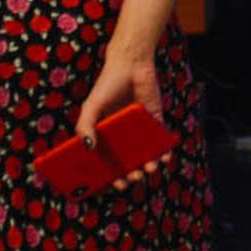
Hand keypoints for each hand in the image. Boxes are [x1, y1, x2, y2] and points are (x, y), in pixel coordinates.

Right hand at [75, 51, 170, 184]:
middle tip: (133, 179)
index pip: (106, 160)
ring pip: (145, 153)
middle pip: (127, 161)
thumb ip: (86, 126)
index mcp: (104, 134)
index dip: (110, 175)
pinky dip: (164, 149)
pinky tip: (165, 156)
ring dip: (149, 164)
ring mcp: (139, 129)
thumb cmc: (107, 85)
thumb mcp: (91, 106)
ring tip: (150, 169)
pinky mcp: (155, 120)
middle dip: (131, 173)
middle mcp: (121, 135)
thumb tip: (89, 149)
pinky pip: (160, 139)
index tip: (114, 186)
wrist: (131, 64)